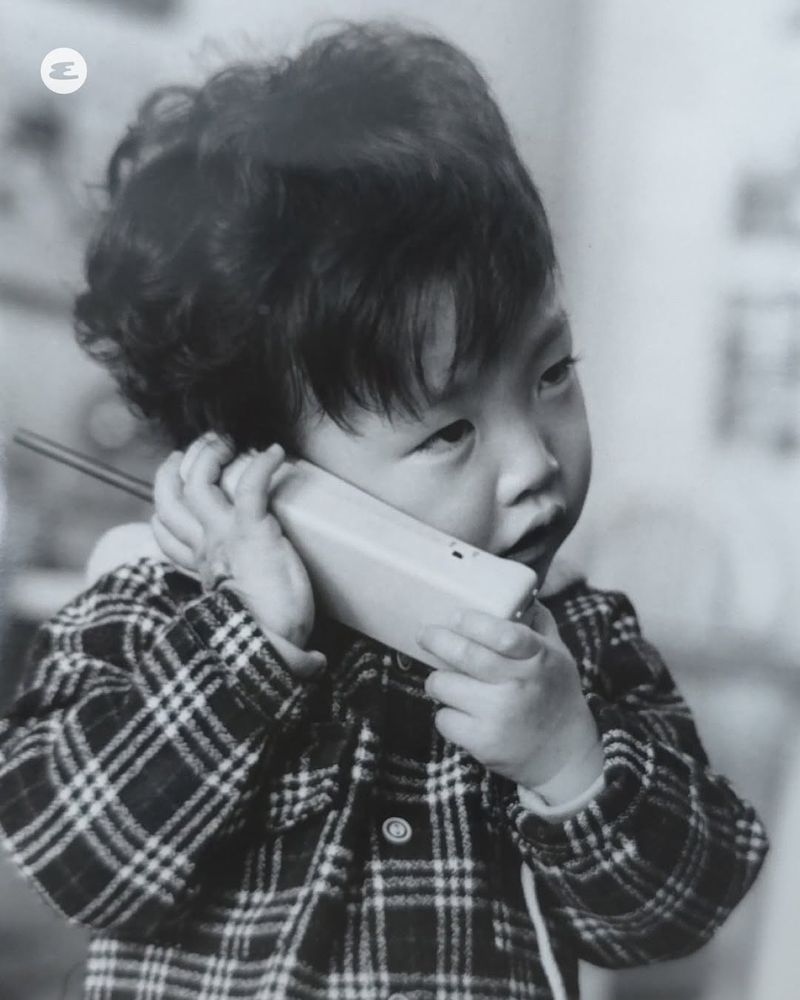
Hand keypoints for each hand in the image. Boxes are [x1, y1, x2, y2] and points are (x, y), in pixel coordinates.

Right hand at [151, 432, 324, 677]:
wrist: (267, 649)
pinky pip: (249, 485)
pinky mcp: (251, 530)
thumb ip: (262, 625)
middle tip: (198, 450)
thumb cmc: (266, 641)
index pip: (167, 533)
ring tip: (226, 440)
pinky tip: (275, 453)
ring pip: (197, 481)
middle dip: (177, 468)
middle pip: (169, 498)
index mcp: (203, 567)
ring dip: (210, 454)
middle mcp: (206, 547)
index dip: (165, 510)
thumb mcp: (250, 620)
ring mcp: (224, 536)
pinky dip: (262, 464)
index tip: (180, 491)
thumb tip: (312, 659)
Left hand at [418, 603, 598, 789]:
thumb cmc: (554, 694)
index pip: (504, 634)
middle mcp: (520, 686)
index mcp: (539, 659)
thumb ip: (538, 624)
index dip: (474, 622)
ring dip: (438, 680)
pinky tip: (461, 712)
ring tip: (446, 680)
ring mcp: (500, 716)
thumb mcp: (558, 655)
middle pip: (465, 655)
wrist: (565, 755)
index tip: (455, 615)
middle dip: (436, 640)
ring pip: (444, 685)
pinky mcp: (483, 742)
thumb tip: (521, 593)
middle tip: (425, 634)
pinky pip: (443, 718)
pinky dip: (447, 714)